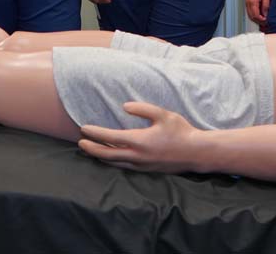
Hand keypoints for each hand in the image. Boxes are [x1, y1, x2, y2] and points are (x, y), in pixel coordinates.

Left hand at [78, 102, 201, 172]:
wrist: (195, 153)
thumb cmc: (180, 131)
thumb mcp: (163, 114)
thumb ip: (143, 109)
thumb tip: (124, 107)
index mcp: (139, 141)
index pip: (110, 137)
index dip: (95, 133)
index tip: (83, 128)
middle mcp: (137, 156)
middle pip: (107, 154)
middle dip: (92, 148)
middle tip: (80, 142)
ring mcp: (141, 165)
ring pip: (114, 162)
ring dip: (100, 156)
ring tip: (90, 150)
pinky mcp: (146, 170)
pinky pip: (123, 166)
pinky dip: (112, 161)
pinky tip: (109, 157)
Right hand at [244, 0, 269, 23]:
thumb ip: (265, 6)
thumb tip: (265, 13)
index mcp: (253, 2)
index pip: (256, 15)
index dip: (261, 20)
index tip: (266, 20)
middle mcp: (248, 3)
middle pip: (251, 16)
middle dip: (257, 20)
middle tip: (264, 21)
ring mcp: (246, 1)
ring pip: (249, 13)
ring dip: (255, 17)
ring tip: (261, 18)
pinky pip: (248, 9)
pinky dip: (253, 13)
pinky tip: (258, 12)